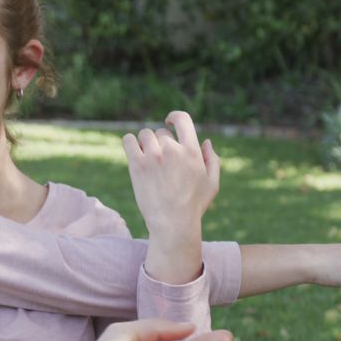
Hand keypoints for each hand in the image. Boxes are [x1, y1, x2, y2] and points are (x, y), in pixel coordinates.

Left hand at [123, 111, 219, 282]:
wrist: (172, 223)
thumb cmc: (194, 205)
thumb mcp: (212, 183)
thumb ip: (212, 160)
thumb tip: (205, 141)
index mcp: (192, 151)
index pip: (183, 119)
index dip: (174, 117)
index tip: (169, 122)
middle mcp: (172, 150)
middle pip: (160, 132)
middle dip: (160, 143)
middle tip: (160, 161)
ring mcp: (153, 156)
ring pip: (144, 135)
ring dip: (145, 143)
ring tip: (147, 158)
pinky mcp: (137, 164)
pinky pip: (128, 140)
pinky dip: (130, 143)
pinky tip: (133, 151)